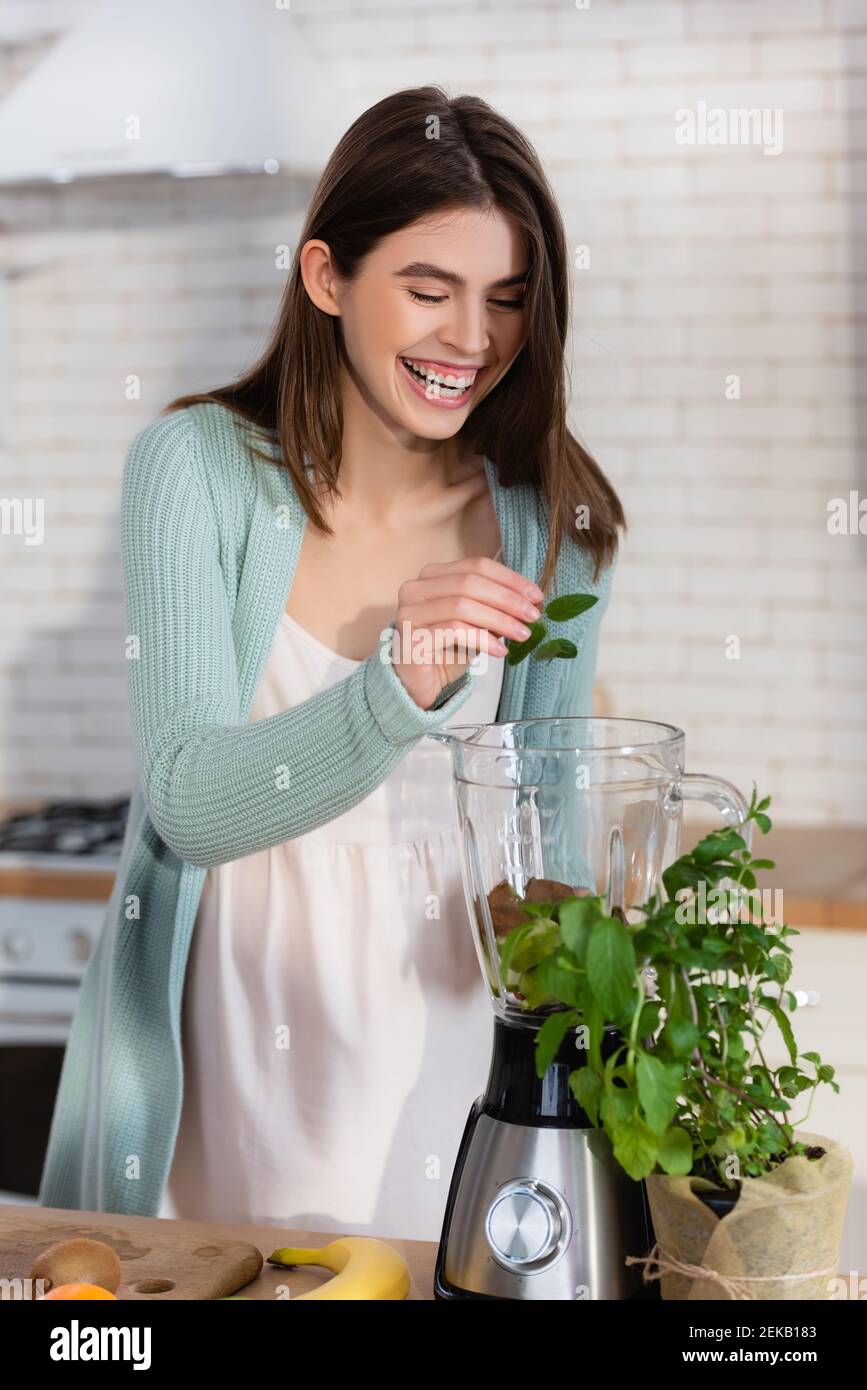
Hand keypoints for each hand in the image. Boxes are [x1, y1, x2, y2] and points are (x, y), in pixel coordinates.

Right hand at [388, 556, 545, 710]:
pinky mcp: (410, 638)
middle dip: (508, 599)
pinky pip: (453, 631)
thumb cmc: (449, 649)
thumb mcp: (477, 622)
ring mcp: (409, 613)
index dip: (509, 579)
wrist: (422, 682)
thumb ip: (496, 606)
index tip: (536, 595)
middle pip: (470, 583)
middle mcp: (415, 589)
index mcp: (432, 575)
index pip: (475, 566)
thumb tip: (531, 600)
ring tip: (522, 635)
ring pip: (462, 606)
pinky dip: (482, 639)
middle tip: (533, 616)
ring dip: (499, 620)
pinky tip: (500, 650)